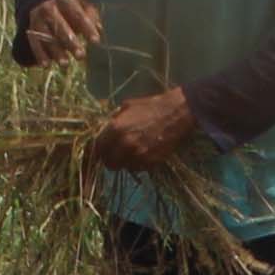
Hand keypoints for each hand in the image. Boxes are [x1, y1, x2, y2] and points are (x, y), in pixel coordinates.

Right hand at [19, 0, 104, 67]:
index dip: (87, 27)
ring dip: (56, 51)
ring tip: (65, 64)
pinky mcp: (31, 30)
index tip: (96, 41)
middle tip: (81, 56)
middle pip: (60, 25)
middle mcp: (49, 8)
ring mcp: (38, 19)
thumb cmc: (70, 9)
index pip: (77, 14)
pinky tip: (46, 66)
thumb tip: (98, 29)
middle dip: (70, 41)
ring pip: (46, 36)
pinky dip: (40, 55)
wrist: (44, 3)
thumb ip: (91, 16)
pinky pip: (34, 43)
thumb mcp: (82, 6)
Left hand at [89, 86, 203, 174]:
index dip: (100, 150)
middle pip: (109, 163)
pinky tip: (145, 152)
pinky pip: (139, 168)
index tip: (103, 150)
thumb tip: (105, 128)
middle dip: (111, 160)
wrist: (176, 113)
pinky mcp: (151, 162)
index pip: (98, 148)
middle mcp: (125, 145)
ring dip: (126, 162)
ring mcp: (138, 155)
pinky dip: (139, 163)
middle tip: (116, 155)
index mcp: (116, 129)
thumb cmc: (151, 106)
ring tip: (134, 152)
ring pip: (124, 167)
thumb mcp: (127, 106)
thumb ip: (114, 120)